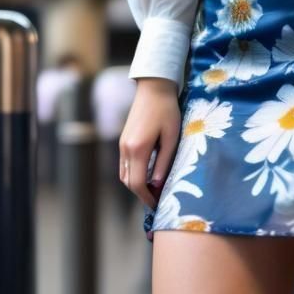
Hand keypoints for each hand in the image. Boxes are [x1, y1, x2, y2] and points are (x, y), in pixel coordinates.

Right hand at [119, 77, 181, 208]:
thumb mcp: (171, 137)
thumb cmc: (167, 110)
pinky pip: (124, 165)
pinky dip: (133, 174)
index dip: (147, 198)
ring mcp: (122, 144)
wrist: (154, 88)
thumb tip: (157, 184)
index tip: (158, 206)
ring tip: (153, 189)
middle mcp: (126, 149)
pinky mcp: (123, 140)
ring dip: (136, 185)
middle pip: (129, 182)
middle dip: (142, 194)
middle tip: (158, 200)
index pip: (138, 184)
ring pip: (124, 175)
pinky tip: (146, 174)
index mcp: (138, 149)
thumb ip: (163, 162)